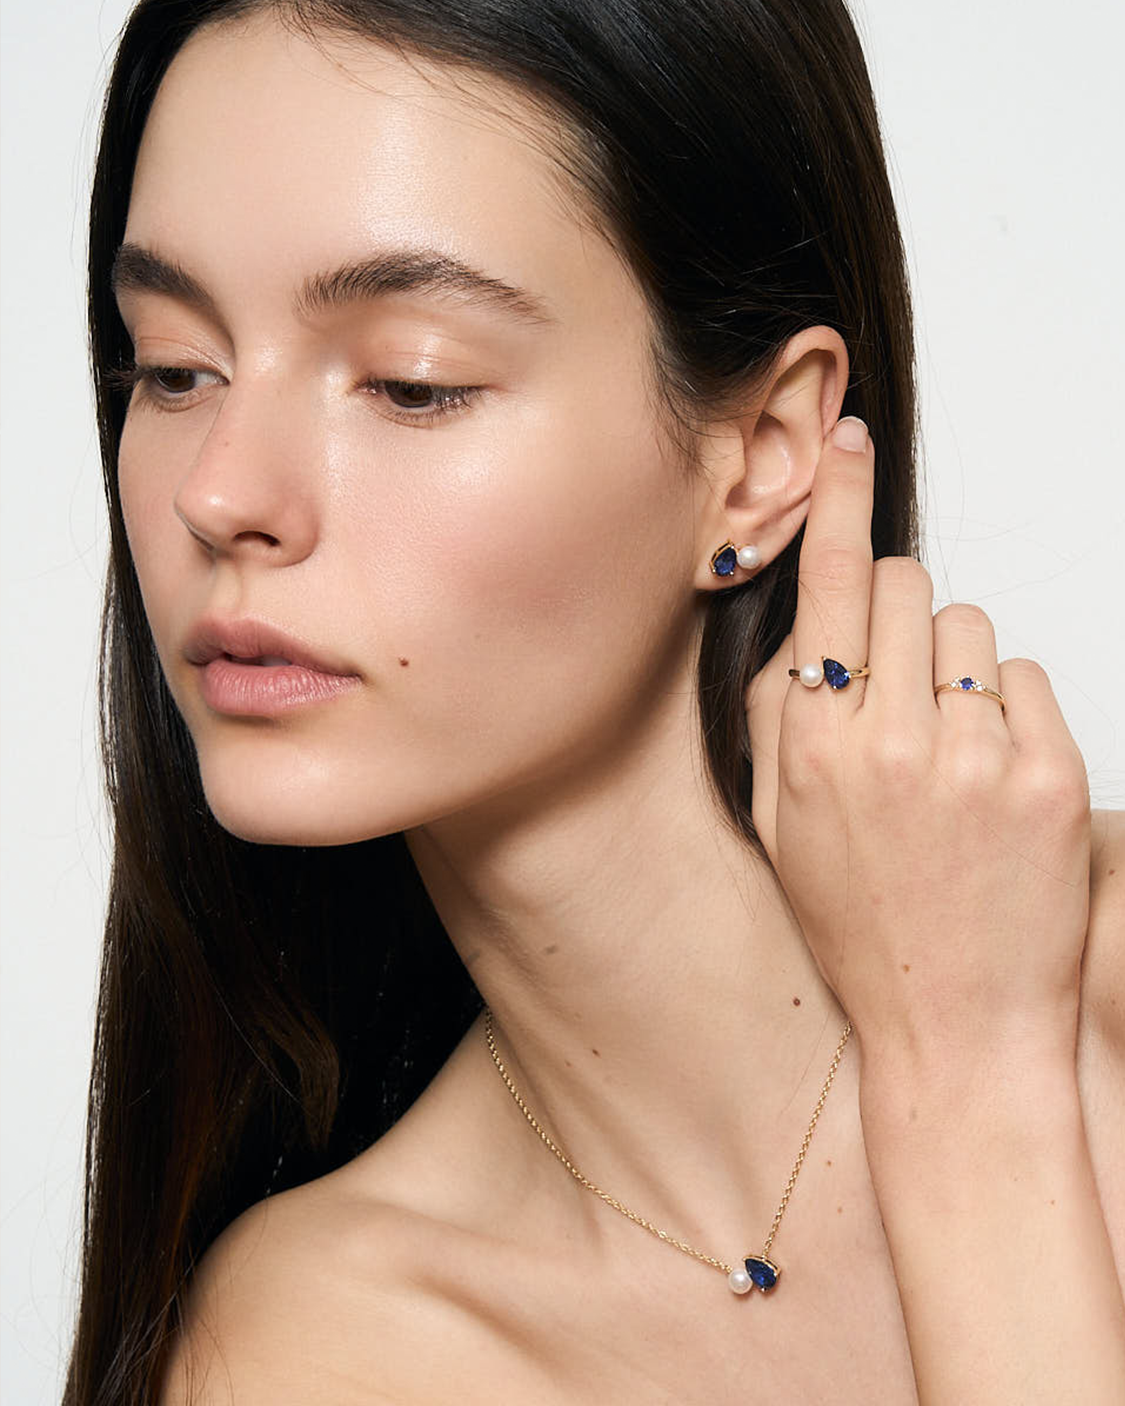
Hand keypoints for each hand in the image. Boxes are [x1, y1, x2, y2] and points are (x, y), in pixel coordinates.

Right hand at [744, 417, 1091, 1064]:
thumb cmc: (863, 931)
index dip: (836, 501)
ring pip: (969, 629)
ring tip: (945, 748)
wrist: (958, 1027)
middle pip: (903, 585)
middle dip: (894, 610)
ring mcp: (979, 757)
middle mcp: (895, 741)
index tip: (847, 441)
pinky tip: (989, 776)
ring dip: (953, 666)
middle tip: (894, 681)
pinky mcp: (1052, 776)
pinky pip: (1027, 679)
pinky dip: (1007, 710)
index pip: (828, 585)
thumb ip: (777, 717)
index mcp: (817, 747)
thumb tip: (801, 625)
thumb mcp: (780, 829)